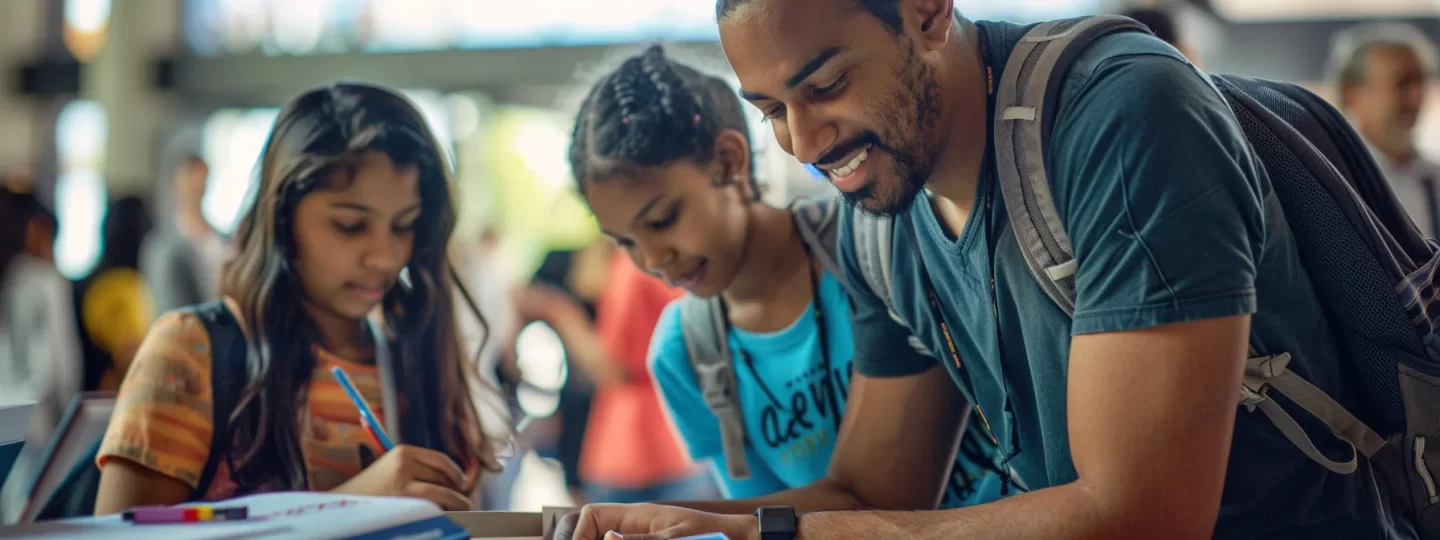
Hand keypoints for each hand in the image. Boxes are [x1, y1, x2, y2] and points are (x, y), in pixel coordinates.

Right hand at [331, 445, 473, 510]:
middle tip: (463, 498)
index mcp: (402, 451)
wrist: (343, 504)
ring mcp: (404, 481)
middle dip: (454, 487)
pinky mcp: (404, 499)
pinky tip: (449, 514)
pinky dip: (445, 507)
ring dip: (455, 499)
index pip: (439, 459)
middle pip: (442, 475)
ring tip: (464, 507)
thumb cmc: (369, 491)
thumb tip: (450, 481)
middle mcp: (404, 462)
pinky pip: (434, 502)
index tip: (462, 480)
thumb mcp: (390, 469)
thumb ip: (415, 469)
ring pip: (441, 490)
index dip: (455, 471)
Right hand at [552, 503, 755, 539]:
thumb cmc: (715, 535)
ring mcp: (642, 538)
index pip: (592, 516)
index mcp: (637, 516)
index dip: (575, 533)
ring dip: (593, 538)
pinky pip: (621, 539)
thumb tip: (606, 539)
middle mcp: (634, 529)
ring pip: (607, 538)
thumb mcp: (676, 539)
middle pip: (592, 531)